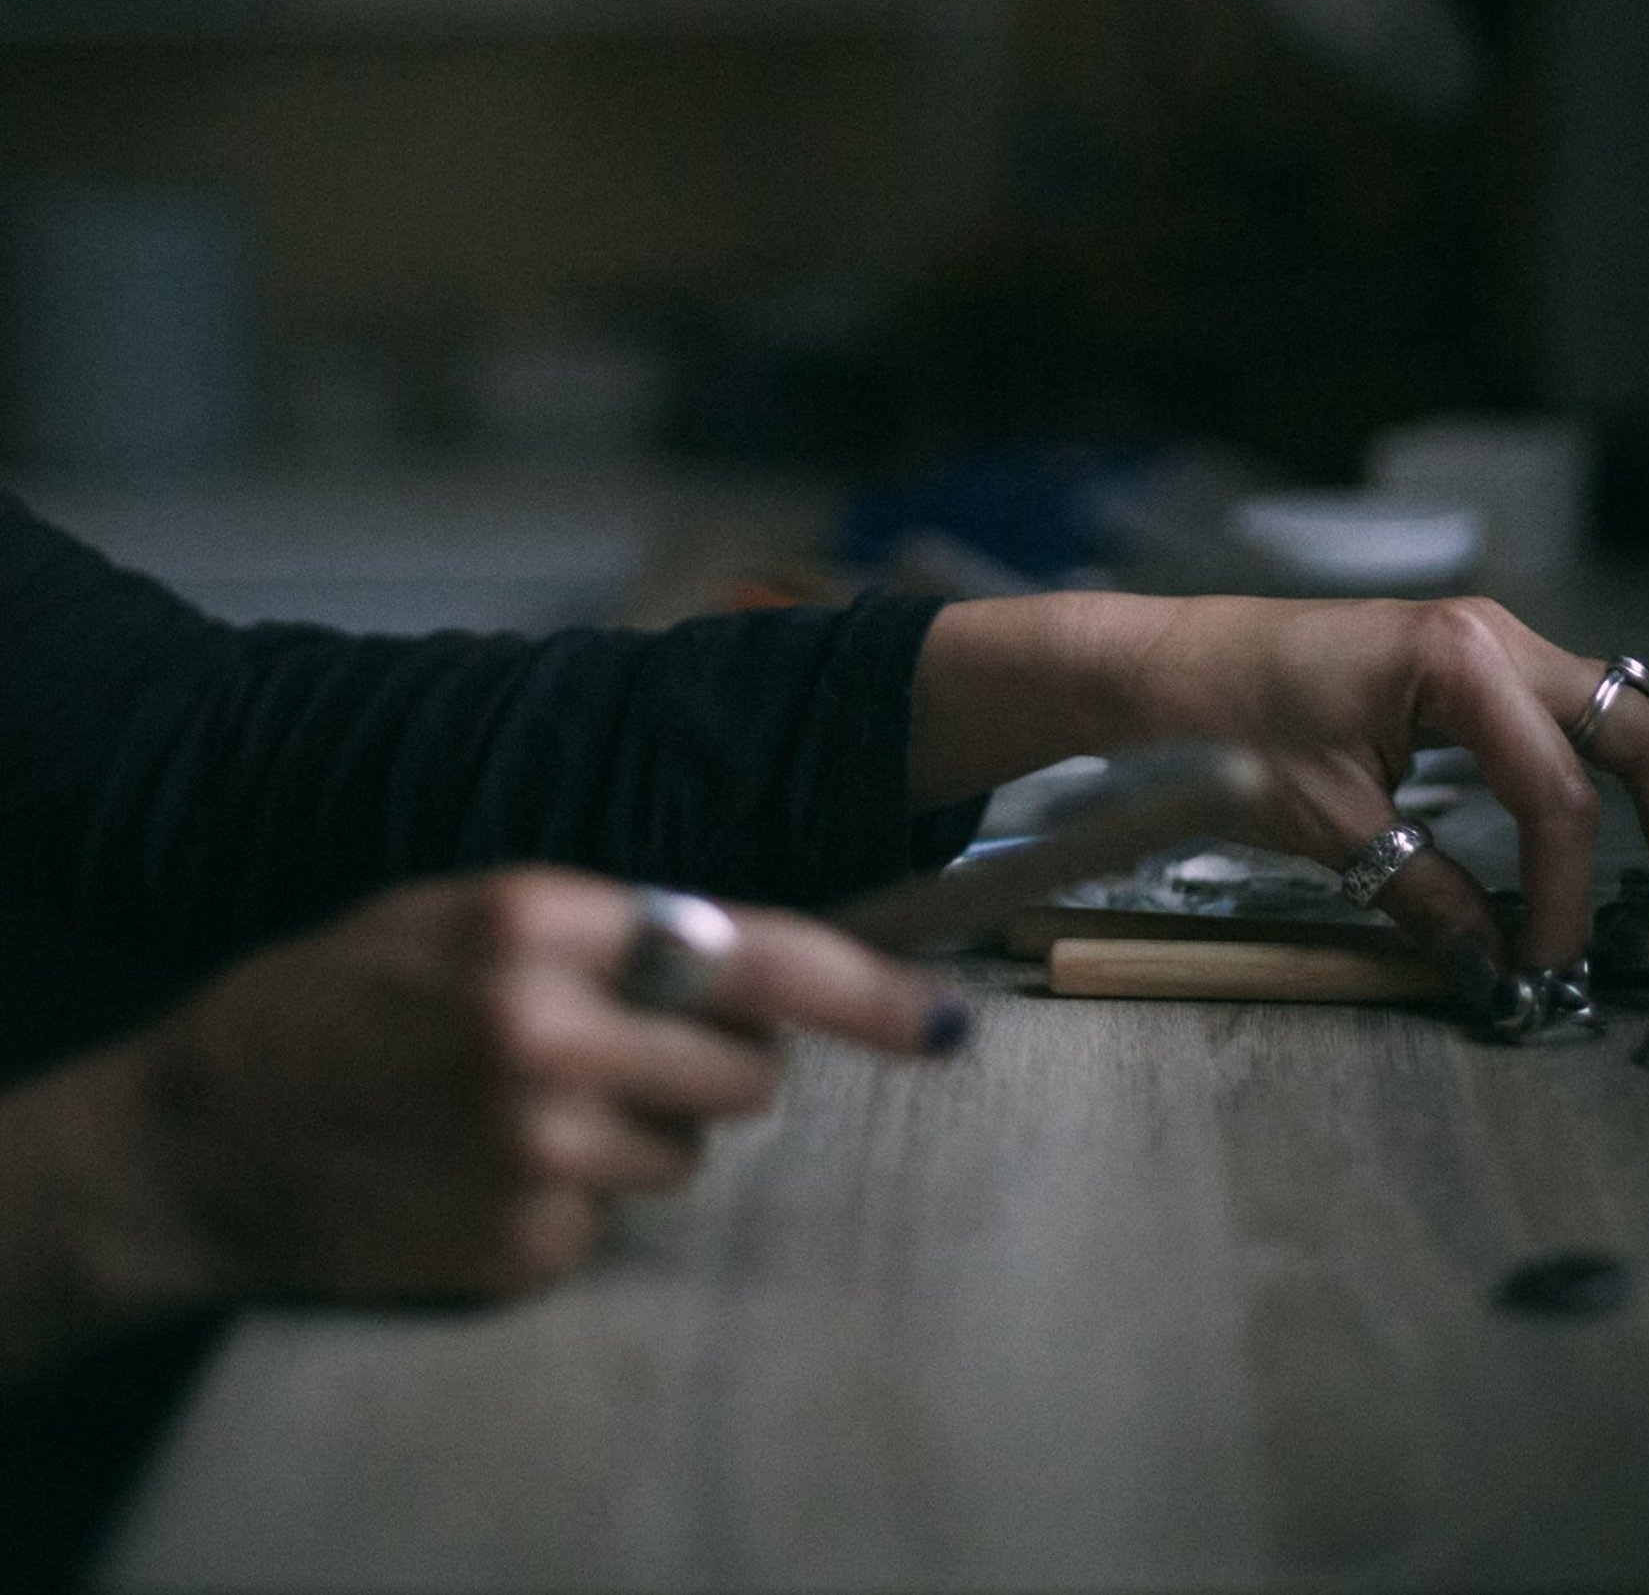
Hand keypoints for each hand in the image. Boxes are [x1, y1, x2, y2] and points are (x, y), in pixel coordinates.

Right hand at [0, 870, 958, 1379]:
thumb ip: (605, 925)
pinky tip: (481, 1171)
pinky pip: (611, 1223)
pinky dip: (570, 1202)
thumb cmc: (339, 997)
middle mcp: (546, 1032)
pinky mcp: (516, 1244)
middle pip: (744, 1072)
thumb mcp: (463, 909)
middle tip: (626, 1052)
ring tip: (523, 1108)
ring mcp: (532, 1149)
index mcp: (538, 919)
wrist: (199, 1138)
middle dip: (714, 1065)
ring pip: (687, 1155)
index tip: (944, 1019)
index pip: (752, 951)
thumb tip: (749, 963)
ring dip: (639, 1135)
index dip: (865, 991)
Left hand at [912, 591, 1648, 971]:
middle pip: (1642, 726)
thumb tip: (1494, 969)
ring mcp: (1491, 643)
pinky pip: (1584, 710)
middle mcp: (1493, 636)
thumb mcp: (1321, 821)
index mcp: (1458, 660)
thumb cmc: (1221, 721)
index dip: (1565, 892)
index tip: (1548, 964)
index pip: (1557, 794)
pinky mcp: (1475, 666)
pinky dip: (1628, 768)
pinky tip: (1636, 829)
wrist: (1159, 669)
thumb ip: (1420, 896)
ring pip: (1632, 707)